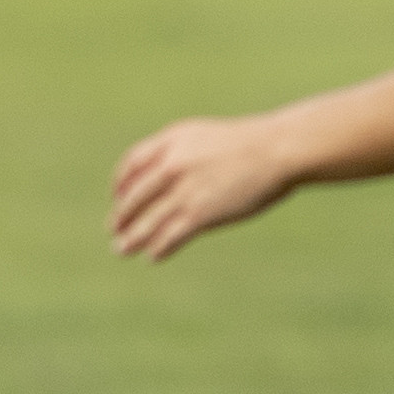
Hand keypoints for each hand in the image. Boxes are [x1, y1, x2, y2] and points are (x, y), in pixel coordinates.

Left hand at [111, 114, 296, 259]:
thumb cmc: (249, 144)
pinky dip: (159, 248)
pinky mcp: (199, 213)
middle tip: (114, 230)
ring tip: (123, 250)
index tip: (118, 198)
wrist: (278, 149)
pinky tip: (154, 256)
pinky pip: (169, 235)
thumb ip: (182, 151)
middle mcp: (171, 165)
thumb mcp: (205, 137)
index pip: (131, 164)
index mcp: (171, 141)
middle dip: (122, 216)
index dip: (120, 184)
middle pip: (134, 197)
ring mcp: (184, 190)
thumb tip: (166, 172)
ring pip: (147, 221)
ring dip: (132, 238)